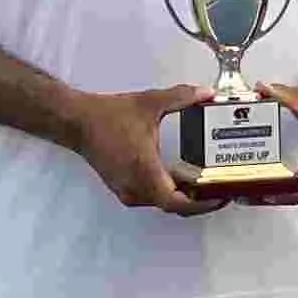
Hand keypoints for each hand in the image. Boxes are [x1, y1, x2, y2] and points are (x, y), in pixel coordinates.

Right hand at [64, 81, 217, 214]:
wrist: (77, 121)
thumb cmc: (109, 116)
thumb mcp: (151, 103)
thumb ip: (181, 97)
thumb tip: (206, 93)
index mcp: (145, 172)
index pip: (177, 203)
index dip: (201, 205)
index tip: (219, 198)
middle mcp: (135, 187)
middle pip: (173, 205)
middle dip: (197, 198)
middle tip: (219, 188)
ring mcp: (127, 190)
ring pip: (161, 200)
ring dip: (182, 194)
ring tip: (204, 180)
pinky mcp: (123, 187)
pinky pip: (151, 195)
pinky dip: (167, 189)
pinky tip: (181, 174)